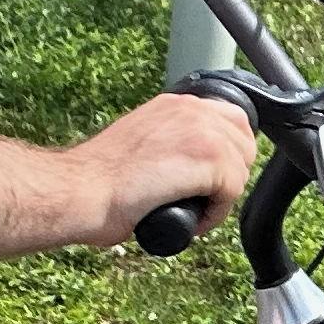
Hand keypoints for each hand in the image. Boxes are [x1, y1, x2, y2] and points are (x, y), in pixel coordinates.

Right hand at [61, 90, 255, 250]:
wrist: (79, 191)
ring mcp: (201, 131)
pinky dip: (215, 214)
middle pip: (244, 143)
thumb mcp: (143, 143)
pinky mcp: (206, 158)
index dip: (228, 155)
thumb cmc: (99, 180)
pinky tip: (190, 220)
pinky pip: (232, 191)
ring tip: (191, 210)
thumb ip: (171, 142)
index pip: (232, 119)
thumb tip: (194, 164)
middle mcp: (191, 109)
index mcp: (176, 104)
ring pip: (240, 168)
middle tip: (201, 198)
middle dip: (229, 176)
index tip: (211, 178)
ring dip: (221, 197)